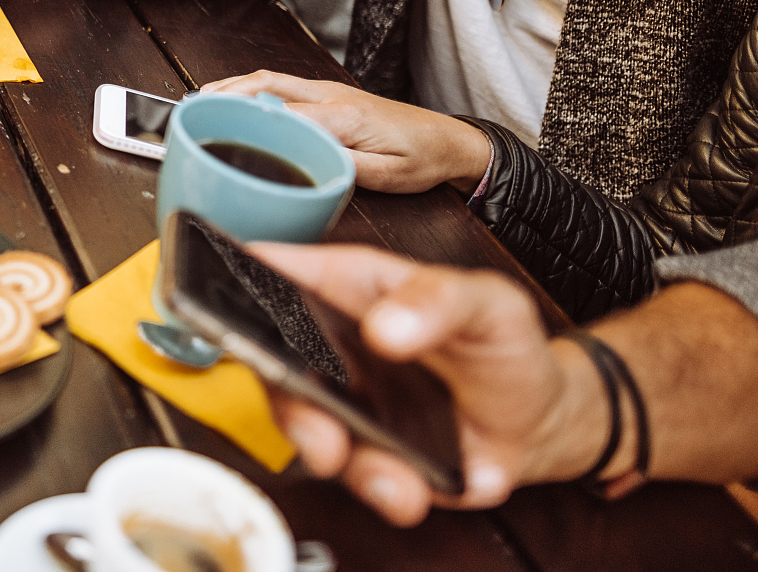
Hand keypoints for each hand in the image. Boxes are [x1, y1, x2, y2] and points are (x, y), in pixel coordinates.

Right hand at [201, 71, 492, 192]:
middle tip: (191, 109)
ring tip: (201, 99)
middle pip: (267, 86)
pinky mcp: (331, 94)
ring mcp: (330, 90)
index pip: (284, 115)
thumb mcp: (388, 177)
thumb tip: (304, 166)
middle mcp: (332, 96)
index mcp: (345, 117)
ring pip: (272, 80)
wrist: (451, 140)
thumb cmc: (422, 159)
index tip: (214, 128)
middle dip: (226, 93)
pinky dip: (252, 88)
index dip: (245, 120)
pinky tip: (236, 99)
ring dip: (235, 87)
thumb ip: (345, 171)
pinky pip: (282, 85)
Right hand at [248, 243, 600, 524]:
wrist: (538, 420)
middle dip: (287, 400)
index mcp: (347, 285)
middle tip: (321, 430)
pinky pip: (353, 475)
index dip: (229, 278)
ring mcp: (341, 401)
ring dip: (340, 457)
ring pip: (304, 428)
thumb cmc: (502, 343)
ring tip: (392, 478)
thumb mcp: (488, 302)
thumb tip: (385, 325)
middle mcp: (329, 342)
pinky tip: (415, 487)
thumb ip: (438, 300)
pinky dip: (384, 489)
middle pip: (269, 359)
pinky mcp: (364, 452)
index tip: (218, 305)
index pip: (270, 268)